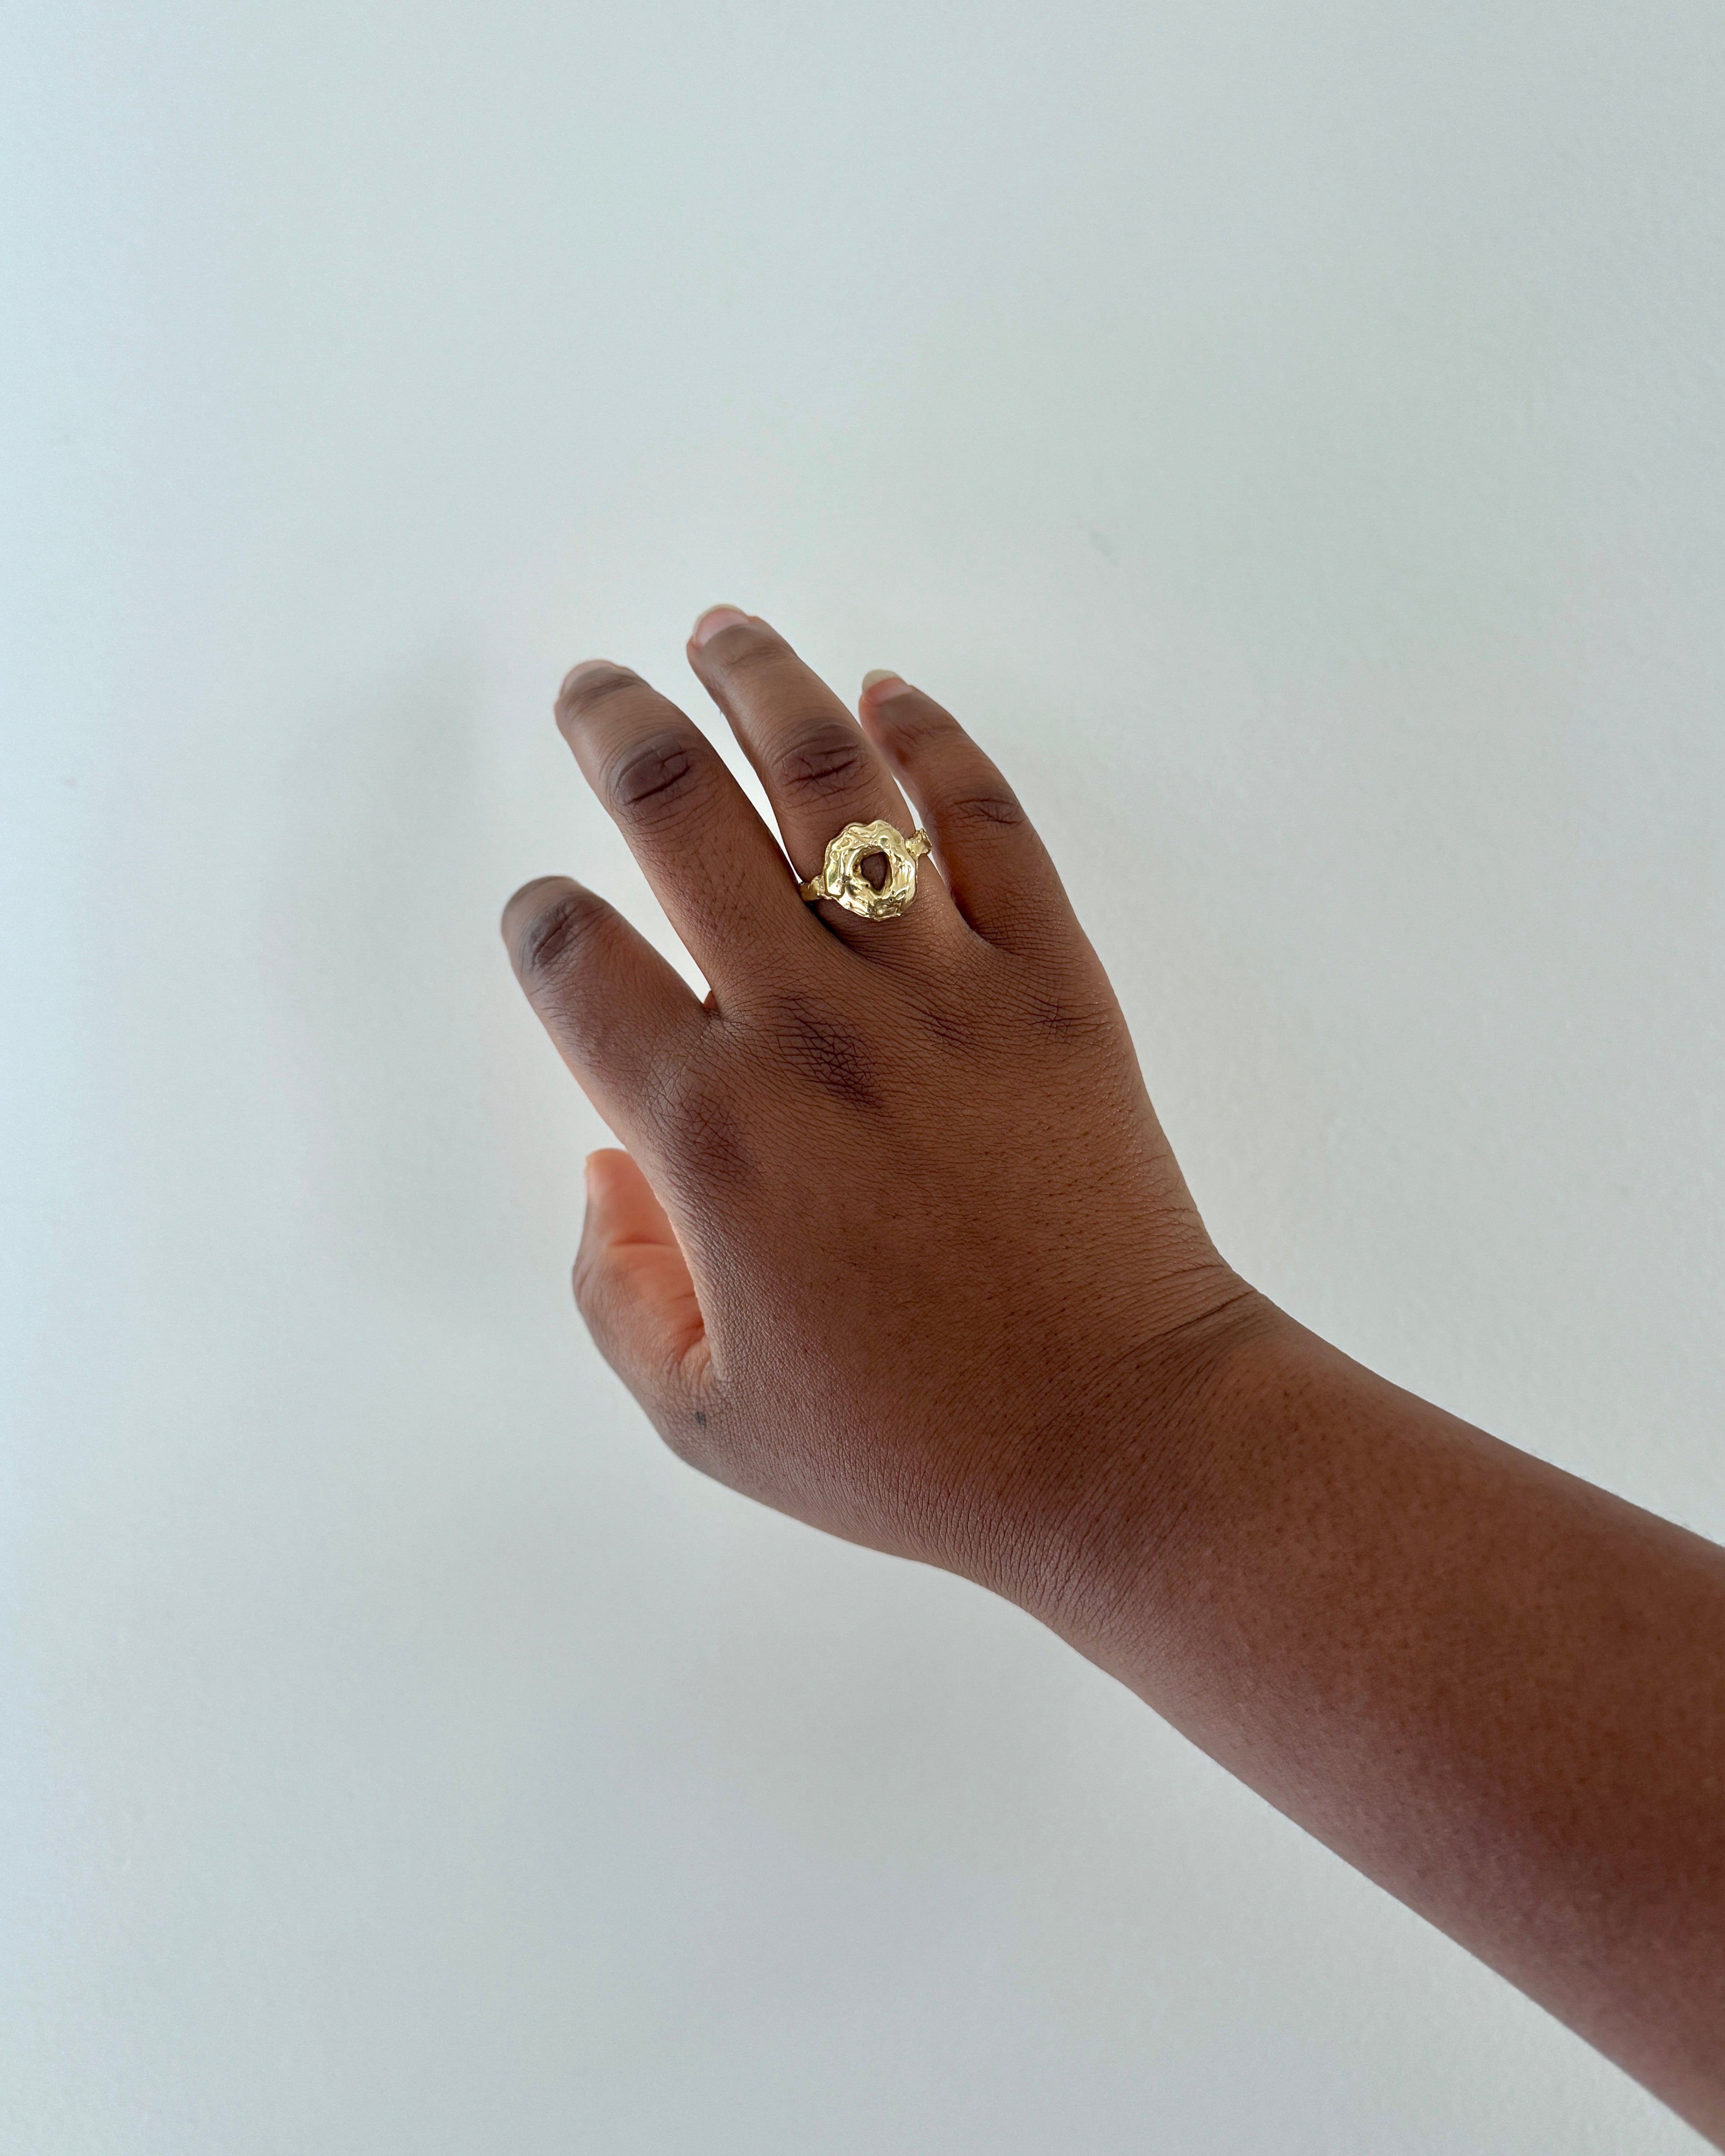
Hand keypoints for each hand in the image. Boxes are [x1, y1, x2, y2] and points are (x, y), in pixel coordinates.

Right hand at [502, 607, 1259, 1615]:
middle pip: (682, 815)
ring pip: (831, 782)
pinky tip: (888, 694)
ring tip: (720, 632)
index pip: (575, 959)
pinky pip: (987, 821)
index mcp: (708, 1131)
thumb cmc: (914, 1445)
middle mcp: (811, 1027)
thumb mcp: (707, 1417)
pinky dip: (933, 742)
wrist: (1125, 1441)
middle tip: (595, 688)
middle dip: (617, 731)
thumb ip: (615, 1290)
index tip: (553, 918)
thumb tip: (603, 1170)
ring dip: (759, 685)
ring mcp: (942, 988)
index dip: (542, 921)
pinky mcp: (1055, 979)